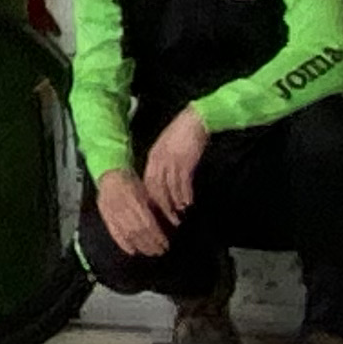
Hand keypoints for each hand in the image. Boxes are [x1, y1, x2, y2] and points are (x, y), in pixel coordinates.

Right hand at [94, 169, 171, 263]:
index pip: (147, 223)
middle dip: (150, 244)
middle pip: (138, 230)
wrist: (110, 175)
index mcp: (135, 199)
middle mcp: (122, 207)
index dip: (157, 236)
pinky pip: (114, 232)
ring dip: (140, 246)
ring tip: (150, 252)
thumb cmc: (132, 182)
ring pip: (127, 233)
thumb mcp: (146, 190)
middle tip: (160, 251)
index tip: (166, 244)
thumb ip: (155, 206)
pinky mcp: (105, 216)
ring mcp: (112, 212)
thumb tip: (170, 223)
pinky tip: (132, 251)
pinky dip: (123, 243)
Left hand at [141, 108, 211, 223]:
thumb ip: (163, 166)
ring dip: (173, 204)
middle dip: (161, 207)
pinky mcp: (185, 160)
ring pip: (168, 187)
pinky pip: (182, 181)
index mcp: (153, 158)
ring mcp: (171, 160)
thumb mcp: (167, 150)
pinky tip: (187, 204)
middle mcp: (158, 160)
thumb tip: (164, 186)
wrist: (195, 121)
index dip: (151, 200)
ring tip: (178, 218)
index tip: (155, 215)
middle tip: (167, 222)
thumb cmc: (182, 136)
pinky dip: (184, 194)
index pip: (147, 184)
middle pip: (155, 188)